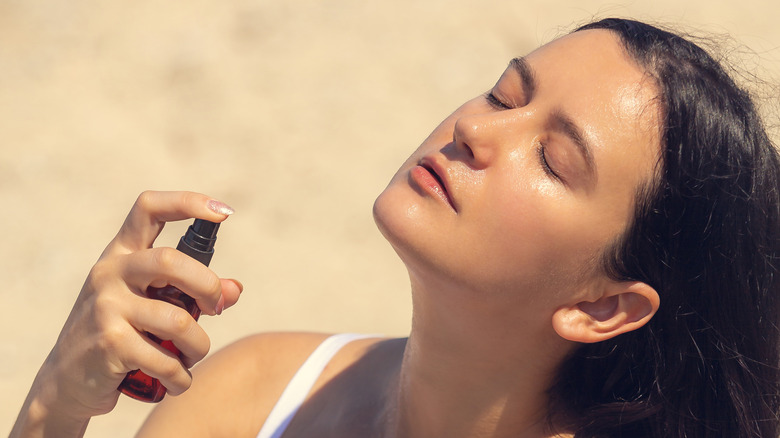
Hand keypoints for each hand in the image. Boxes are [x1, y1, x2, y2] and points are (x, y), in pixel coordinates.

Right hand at [10, 191, 242, 436]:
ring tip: (192, 357)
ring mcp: (105, 307)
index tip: (224, 212)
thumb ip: (194, 293)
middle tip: (217, 308)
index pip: (148, 208)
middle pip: (170, 261)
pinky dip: (181, 377)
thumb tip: (235, 290)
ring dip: (198, 346)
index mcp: (122, 253)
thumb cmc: (123, 331)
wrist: (69, 380)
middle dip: (208, 286)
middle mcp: (110, 272)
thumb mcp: (154, 304)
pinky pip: (164, 360)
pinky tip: (178, 382)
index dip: (187, 202)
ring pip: (177, 321)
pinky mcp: (108, 343)